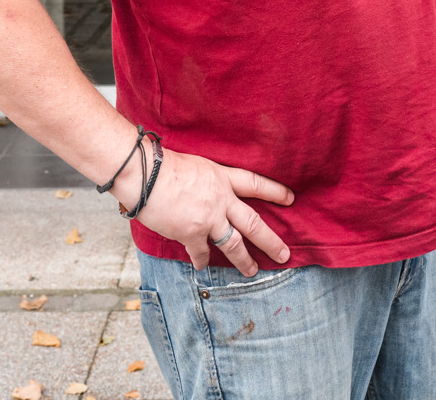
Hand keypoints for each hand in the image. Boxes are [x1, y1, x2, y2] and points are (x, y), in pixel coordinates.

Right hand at [127, 146, 294, 276]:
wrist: (145, 175)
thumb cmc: (164, 164)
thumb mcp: (196, 164)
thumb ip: (208, 179)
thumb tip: (208, 191)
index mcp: (222, 178)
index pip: (255, 183)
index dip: (274, 191)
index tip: (291, 198)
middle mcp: (221, 200)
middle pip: (253, 223)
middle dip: (270, 240)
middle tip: (284, 254)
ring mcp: (209, 219)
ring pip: (234, 244)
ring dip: (244, 260)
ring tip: (252, 271)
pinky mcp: (191, 234)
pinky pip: (201, 253)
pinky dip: (201, 261)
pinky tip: (202, 266)